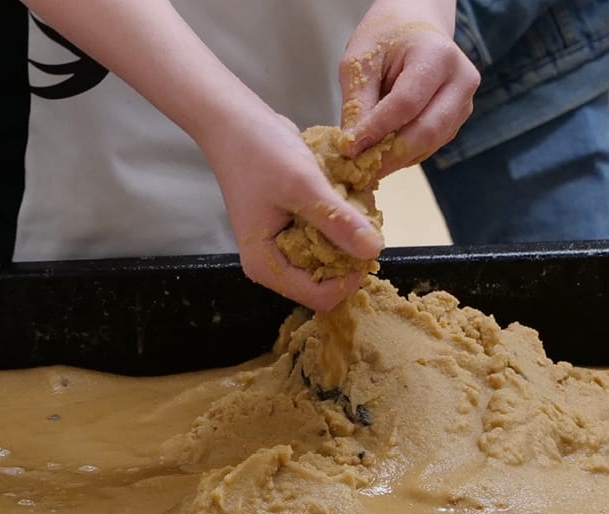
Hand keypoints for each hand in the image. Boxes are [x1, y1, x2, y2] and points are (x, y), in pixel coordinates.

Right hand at [199, 112, 384, 311]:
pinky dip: (338, 220)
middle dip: (349, 253)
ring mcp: (281, 245)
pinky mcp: (290, 228)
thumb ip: (337, 221)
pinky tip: (341, 193)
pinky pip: (324, 237)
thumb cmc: (259, 153)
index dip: (349, 276)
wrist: (235, 122)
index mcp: (266, 264)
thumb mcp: (302, 185)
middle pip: (326, 280)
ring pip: (328, 257)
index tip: (365, 241)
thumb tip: (374, 251)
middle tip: (358, 214)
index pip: (320, 297)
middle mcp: (273, 262)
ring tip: (350, 200)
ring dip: (346, 234)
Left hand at [340, 1, 479, 176]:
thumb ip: (358, 102)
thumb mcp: (360, 60)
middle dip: (390, 154)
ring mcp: (465, 100)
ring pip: (432, 142)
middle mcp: (461, 80)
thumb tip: (353, 147)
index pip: (406, 103)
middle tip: (360, 170)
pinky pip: (433, 143)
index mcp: (437, 56)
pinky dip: (408, 153)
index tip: (349, 148)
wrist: (415, 26)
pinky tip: (385, 154)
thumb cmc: (386, 37)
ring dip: (398, 158)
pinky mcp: (459, 116)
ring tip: (368, 165)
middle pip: (426, 130)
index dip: (376, 130)